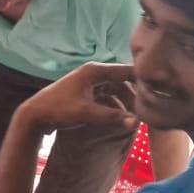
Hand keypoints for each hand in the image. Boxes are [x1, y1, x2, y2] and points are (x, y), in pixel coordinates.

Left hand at [19, 63, 137, 133]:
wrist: (34, 115)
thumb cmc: (58, 110)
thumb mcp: (87, 113)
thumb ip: (112, 116)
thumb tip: (137, 122)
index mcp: (94, 71)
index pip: (126, 70)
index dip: (143, 79)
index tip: (159, 88)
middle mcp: (92, 73)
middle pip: (121, 81)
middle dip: (134, 94)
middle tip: (147, 109)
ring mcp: (88, 83)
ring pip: (114, 89)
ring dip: (124, 101)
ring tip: (135, 116)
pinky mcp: (84, 93)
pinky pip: (105, 96)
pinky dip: (114, 104)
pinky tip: (120, 116)